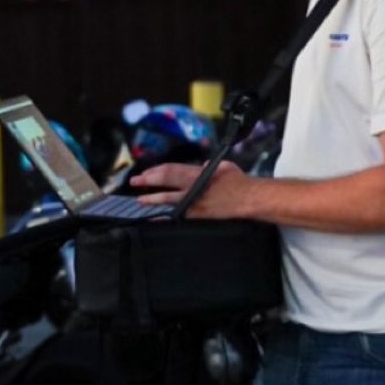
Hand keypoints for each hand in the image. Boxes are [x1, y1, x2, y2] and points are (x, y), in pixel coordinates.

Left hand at [128, 159, 250, 217]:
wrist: (249, 199)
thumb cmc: (240, 182)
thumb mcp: (225, 167)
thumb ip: (211, 166)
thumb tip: (202, 164)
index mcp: (198, 172)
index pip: (171, 170)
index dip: (157, 171)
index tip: (146, 173)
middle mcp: (194, 186)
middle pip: (166, 181)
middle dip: (148, 181)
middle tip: (136, 182)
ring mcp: (195, 202)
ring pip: (169, 200)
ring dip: (152, 199)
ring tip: (140, 200)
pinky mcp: (199, 215)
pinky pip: (178, 215)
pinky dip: (165, 218)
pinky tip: (155, 219)